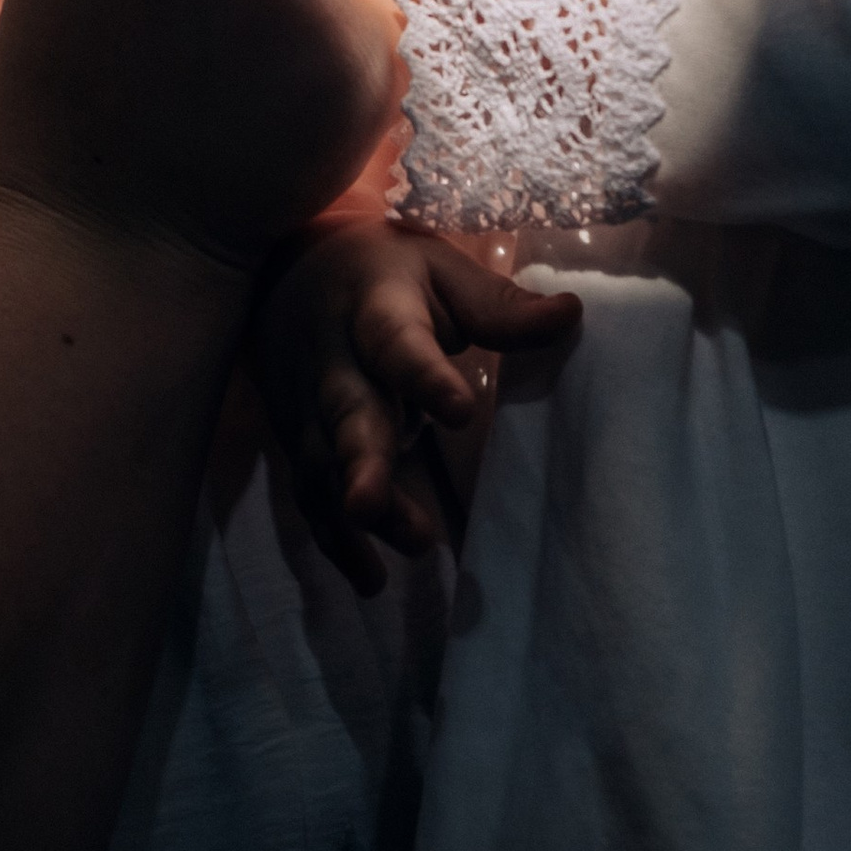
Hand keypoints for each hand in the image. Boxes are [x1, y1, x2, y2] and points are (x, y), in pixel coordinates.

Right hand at [252, 209, 579, 591]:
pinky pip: (311, 495)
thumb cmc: (383, 272)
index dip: (423, 377)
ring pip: (324, 464)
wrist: (281, 269)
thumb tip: (569, 315)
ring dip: (360, 508)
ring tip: (412, 543)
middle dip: (360, 460)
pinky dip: (336, 541)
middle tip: (371, 503)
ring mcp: (306, 406)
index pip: (396, 343)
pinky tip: (371, 581)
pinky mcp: (296, 440)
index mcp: (374, 308)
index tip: (460, 411)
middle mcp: (332, 362)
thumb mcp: (440, 269)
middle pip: (345, 413)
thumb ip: (496, 304)